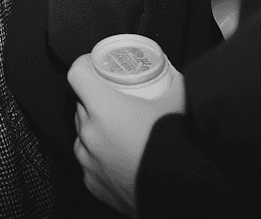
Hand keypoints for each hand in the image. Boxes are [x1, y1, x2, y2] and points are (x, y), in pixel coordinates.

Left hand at [68, 54, 185, 217]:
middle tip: (117, 99)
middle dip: (95, 99)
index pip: (76, 74)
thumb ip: (174, 84)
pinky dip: (100, 155)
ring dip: (96, 128)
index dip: (85, 65)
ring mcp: (87, 160)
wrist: (184, 196)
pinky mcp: (91, 182)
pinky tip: (121, 156)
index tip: (95, 65)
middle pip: (80, 103)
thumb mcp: (180, 105)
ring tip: (121, 131)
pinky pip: (89, 160)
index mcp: (104, 108)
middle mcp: (89, 133)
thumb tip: (175, 75)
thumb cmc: (179, 150)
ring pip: (82, 133)